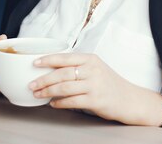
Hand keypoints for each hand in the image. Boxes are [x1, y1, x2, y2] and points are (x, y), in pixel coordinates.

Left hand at [29, 52, 161, 127]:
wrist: (129, 99)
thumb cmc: (108, 83)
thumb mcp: (95, 68)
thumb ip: (77, 67)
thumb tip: (51, 69)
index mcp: (91, 59)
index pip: (65, 57)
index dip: (48, 59)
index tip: (34, 63)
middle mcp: (92, 70)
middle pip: (62, 73)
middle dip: (44, 79)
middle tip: (31, 84)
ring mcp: (95, 85)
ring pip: (65, 87)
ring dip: (48, 91)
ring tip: (38, 94)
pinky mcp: (96, 100)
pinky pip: (72, 101)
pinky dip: (60, 103)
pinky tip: (53, 104)